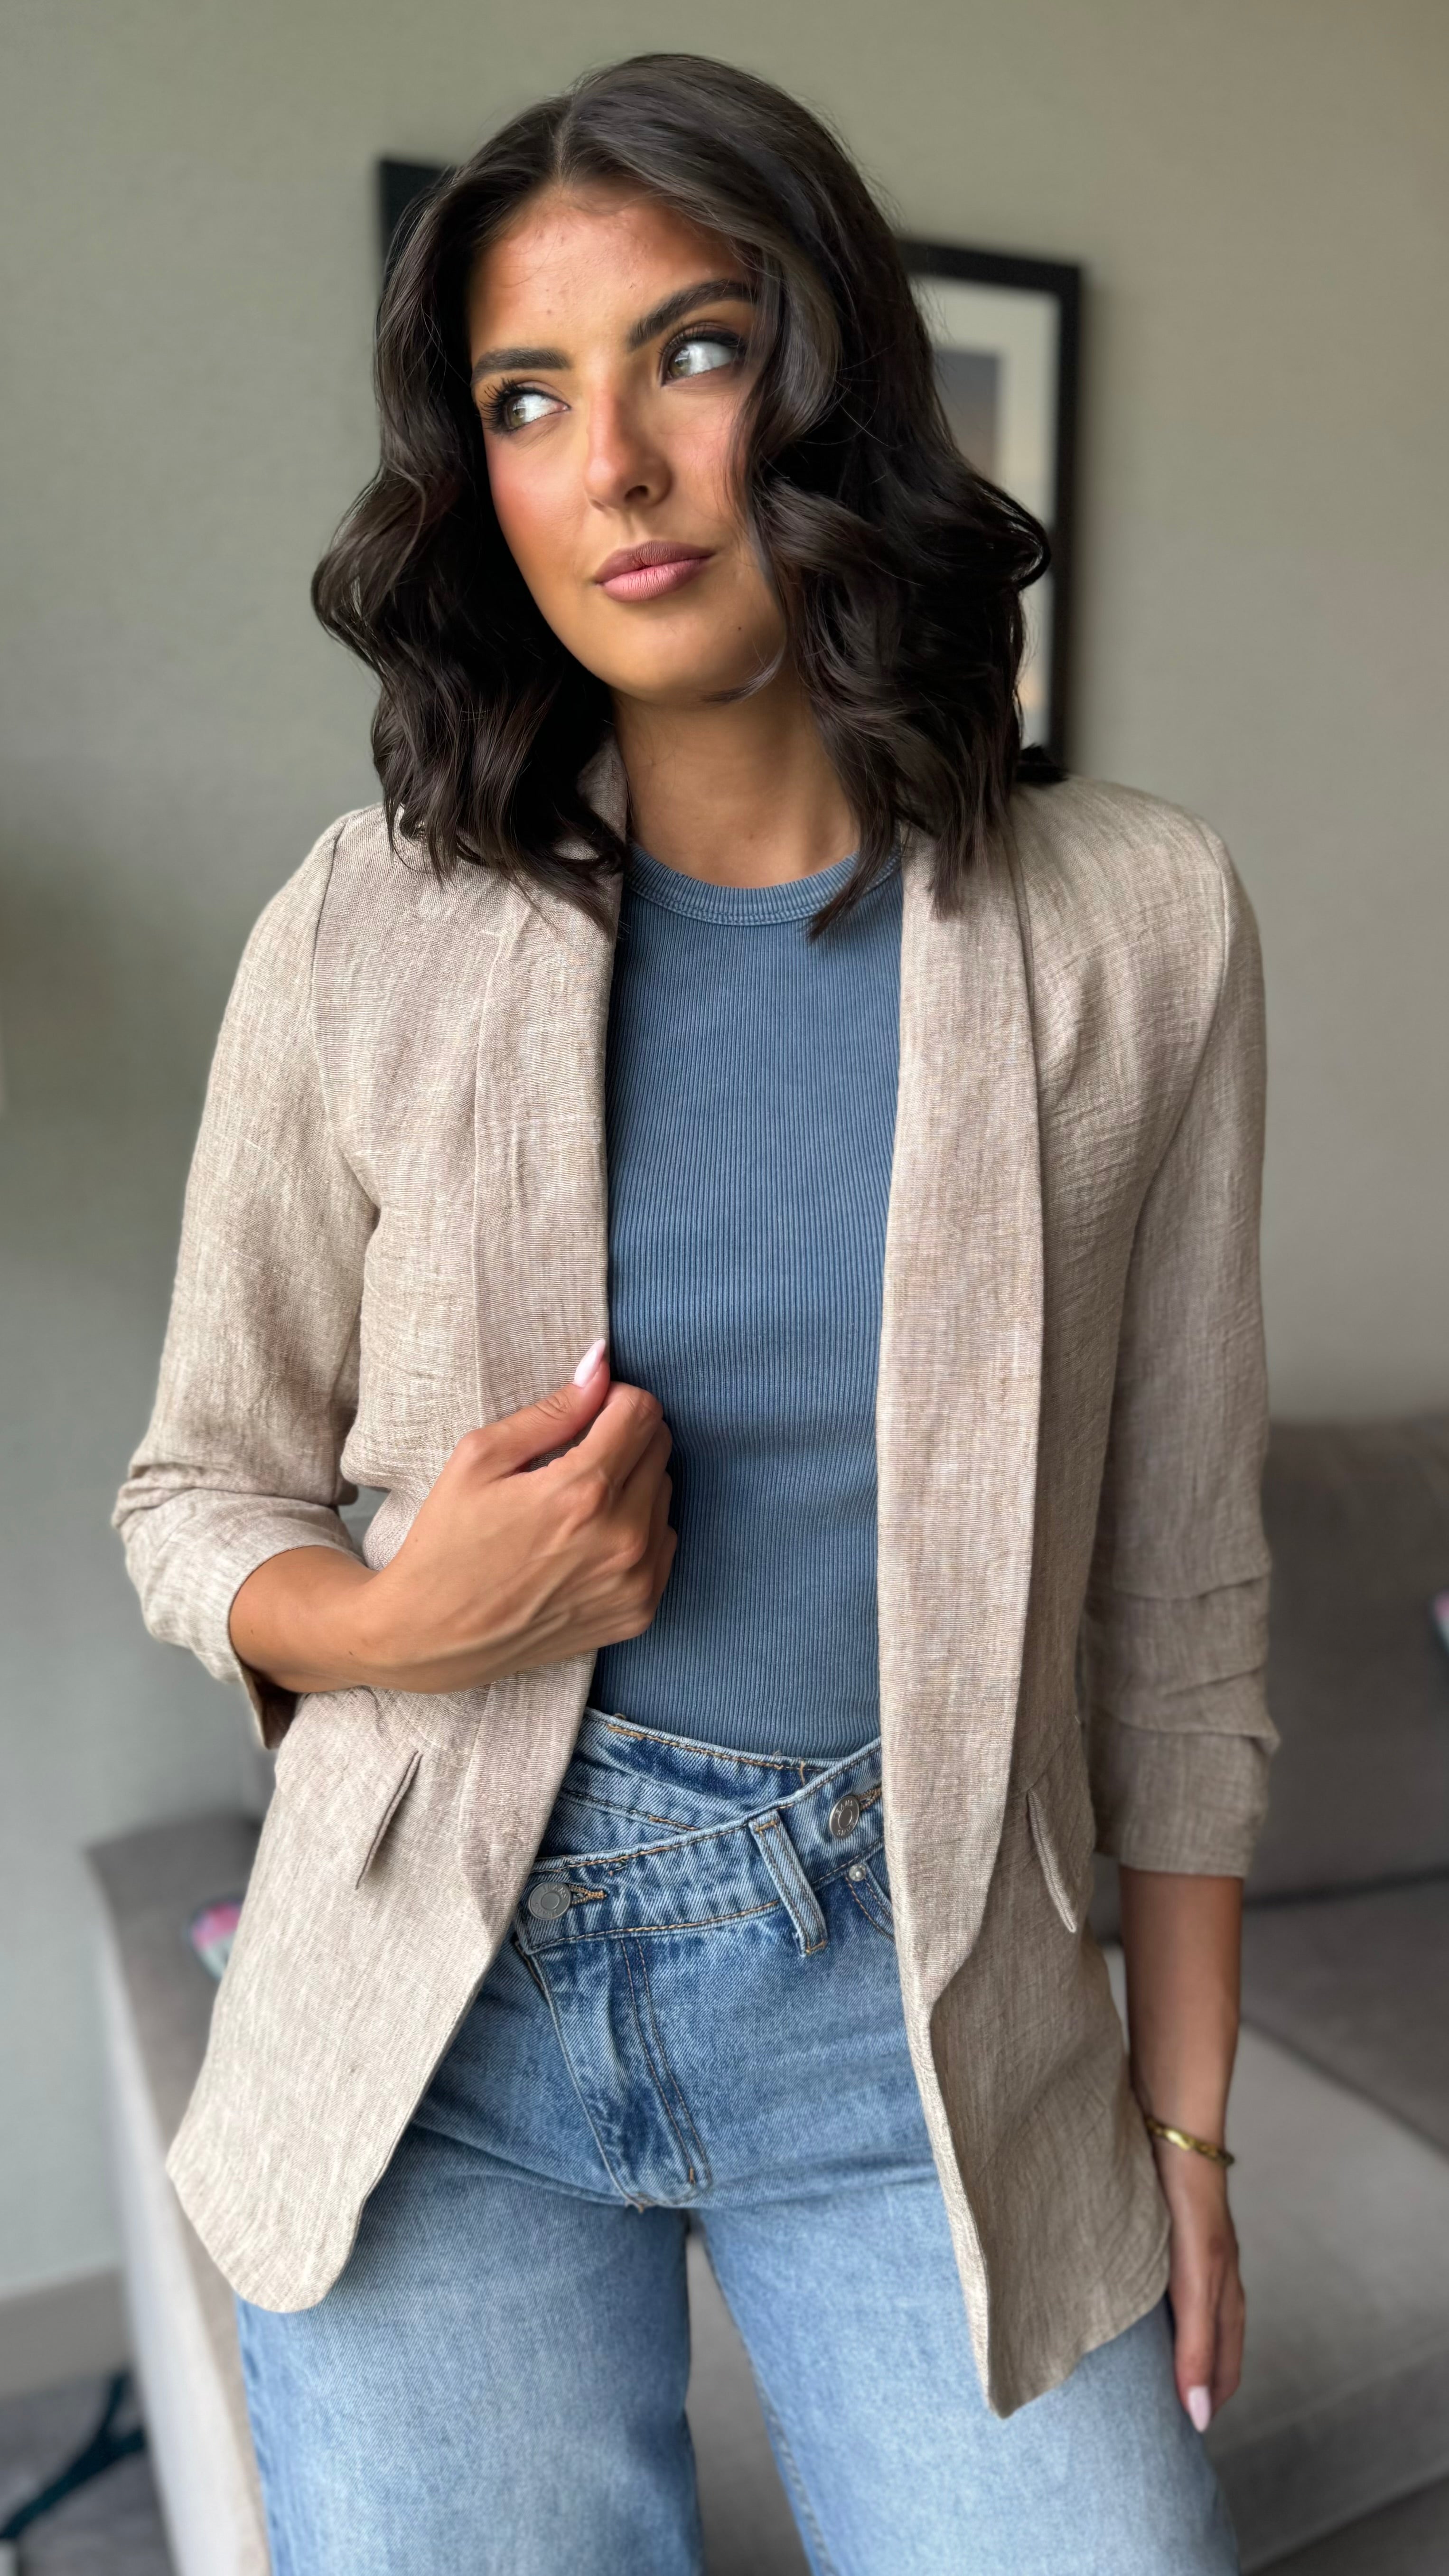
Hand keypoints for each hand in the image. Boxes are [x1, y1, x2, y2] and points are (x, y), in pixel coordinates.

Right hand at [229, 1341, 676, 1694]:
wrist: (430, 1636)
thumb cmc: (447, 1542)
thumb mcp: (480, 1458)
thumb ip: (551, 1410)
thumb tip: (602, 1364)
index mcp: (583, 1492)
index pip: (643, 1411)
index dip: (614, 1400)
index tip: (586, 1414)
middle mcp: (622, 1539)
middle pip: (660, 1448)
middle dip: (624, 1437)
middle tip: (575, 1455)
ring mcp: (635, 1581)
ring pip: (664, 1494)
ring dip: (632, 1484)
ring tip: (576, 1503)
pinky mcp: (638, 1613)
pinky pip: (664, 1544)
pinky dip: (637, 1530)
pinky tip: (589, 1539)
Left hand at [1154, 2141, 1244, 2432]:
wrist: (1173, 2123)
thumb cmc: (1187, 2198)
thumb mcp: (1195, 2278)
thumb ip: (1197, 2342)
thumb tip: (1198, 2413)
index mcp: (1222, 2294)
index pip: (1223, 2368)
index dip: (1206, 2403)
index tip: (1181, 2438)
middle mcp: (1212, 2276)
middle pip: (1211, 2345)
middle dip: (1192, 2383)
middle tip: (1159, 2415)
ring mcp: (1193, 2251)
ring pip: (1190, 2314)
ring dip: (1173, 2346)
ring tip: (1144, 2371)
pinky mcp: (1169, 2229)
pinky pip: (1169, 2282)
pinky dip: (1158, 2308)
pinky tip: (1133, 2305)